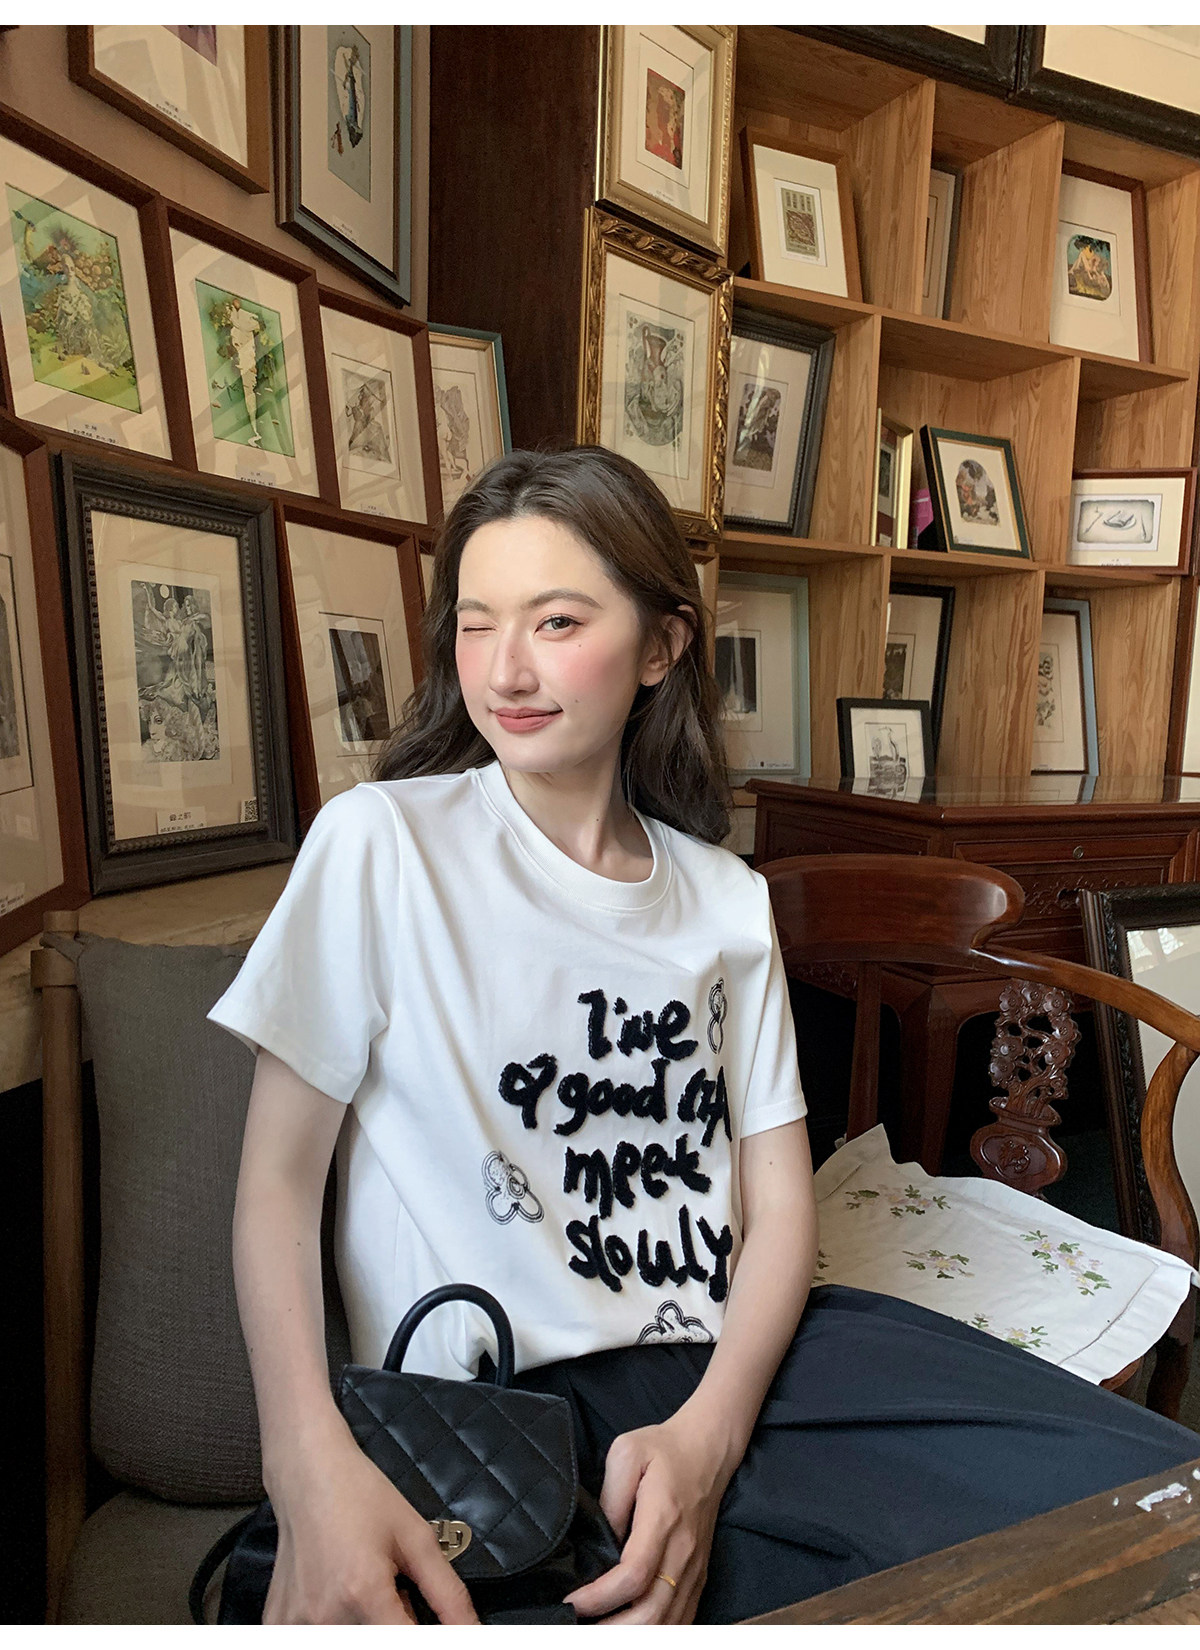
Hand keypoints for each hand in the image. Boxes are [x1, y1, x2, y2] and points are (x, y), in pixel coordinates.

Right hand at [264, 1429, 479, 1624]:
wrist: (307, 1473)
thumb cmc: (362, 1497)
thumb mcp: (416, 1538)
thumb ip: (448, 1593)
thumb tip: (471, 1632)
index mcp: (364, 1593)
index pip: (406, 1644)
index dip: (426, 1638)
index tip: (428, 1621)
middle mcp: (326, 1617)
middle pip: (377, 1641)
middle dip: (394, 1624)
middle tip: (393, 1591)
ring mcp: (296, 1623)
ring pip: (350, 1640)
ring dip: (367, 1624)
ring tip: (364, 1588)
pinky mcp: (278, 1623)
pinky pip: (317, 1637)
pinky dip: (336, 1623)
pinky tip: (337, 1592)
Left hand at [562, 1415, 735, 1623]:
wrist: (708, 1451)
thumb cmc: (665, 1450)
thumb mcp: (626, 1453)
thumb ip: (609, 1497)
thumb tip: (598, 1541)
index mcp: (663, 1519)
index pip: (634, 1574)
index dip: (600, 1597)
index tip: (571, 1601)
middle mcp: (683, 1552)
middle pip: (651, 1614)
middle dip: (612, 1630)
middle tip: (577, 1627)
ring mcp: (694, 1570)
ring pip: (667, 1625)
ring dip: (631, 1636)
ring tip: (598, 1629)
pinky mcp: (698, 1578)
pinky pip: (679, 1621)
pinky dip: (653, 1633)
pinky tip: (627, 1628)